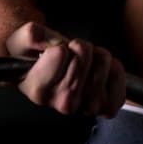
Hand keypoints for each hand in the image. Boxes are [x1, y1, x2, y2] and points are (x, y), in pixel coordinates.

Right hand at [5, 22, 126, 116]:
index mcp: (38, 90)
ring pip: (103, 63)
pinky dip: (114, 67)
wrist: (56, 75)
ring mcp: (86, 107)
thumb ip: (31, 36)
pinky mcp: (107, 106)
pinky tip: (100, 72)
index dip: (60, 46)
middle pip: (83, 56)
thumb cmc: (37, 58)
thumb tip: (54, 42)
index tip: (55, 53)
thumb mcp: (23, 40)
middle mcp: (61, 103)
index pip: (59, 54)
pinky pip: (119, 76)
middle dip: (80, 48)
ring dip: (97, 56)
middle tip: (71, 57)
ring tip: (85, 64)